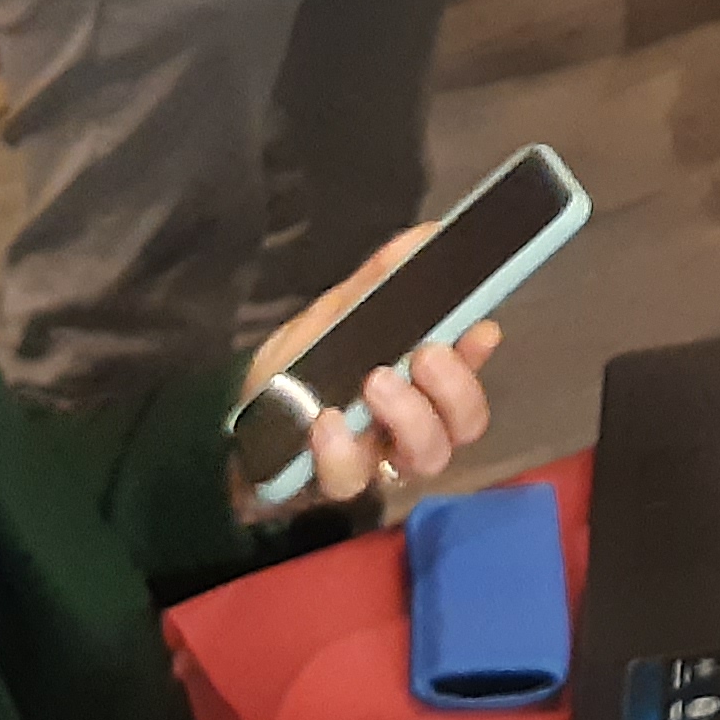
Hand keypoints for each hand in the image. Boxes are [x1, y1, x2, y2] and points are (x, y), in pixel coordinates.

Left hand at [245, 227, 502, 506]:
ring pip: (427, 456)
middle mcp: (414, 427)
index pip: (472, 370)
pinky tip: (326, 422)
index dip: (480, 356)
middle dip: (455, 389)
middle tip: (424, 356)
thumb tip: (425, 235)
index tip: (478, 328)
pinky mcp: (337, 485)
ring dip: (410, 417)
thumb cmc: (301, 368)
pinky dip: (343, 449)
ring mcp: (380, 460)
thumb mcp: (334, 317)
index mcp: (422, 385)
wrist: (239, 422)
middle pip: (466, 424)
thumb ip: (379, 282)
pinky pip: (353, 479)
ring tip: (375, 381)